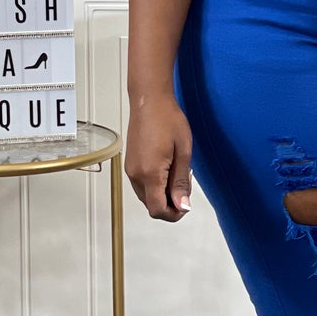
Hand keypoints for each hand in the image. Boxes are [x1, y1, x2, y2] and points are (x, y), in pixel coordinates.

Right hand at [125, 93, 194, 221]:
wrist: (150, 101)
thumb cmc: (168, 120)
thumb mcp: (183, 152)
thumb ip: (181, 182)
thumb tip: (182, 205)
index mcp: (150, 173)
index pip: (157, 210)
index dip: (174, 214)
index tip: (186, 204)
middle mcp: (136, 175)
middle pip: (151, 205)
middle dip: (170, 203)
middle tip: (185, 184)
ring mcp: (131, 170)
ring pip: (146, 196)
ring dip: (162, 194)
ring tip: (177, 172)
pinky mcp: (130, 164)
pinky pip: (142, 185)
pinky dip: (155, 185)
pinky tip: (167, 168)